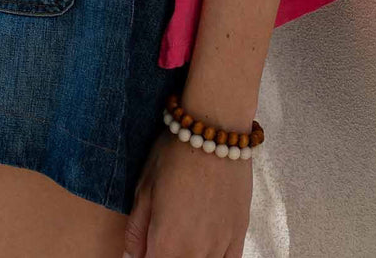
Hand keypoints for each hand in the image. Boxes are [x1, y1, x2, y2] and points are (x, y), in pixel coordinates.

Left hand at [123, 127, 251, 257]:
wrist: (215, 129)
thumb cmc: (174, 153)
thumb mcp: (144, 186)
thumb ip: (136, 230)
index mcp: (166, 243)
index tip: (145, 247)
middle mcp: (195, 252)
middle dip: (165, 255)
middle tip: (162, 236)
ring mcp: (220, 246)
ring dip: (189, 256)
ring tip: (181, 238)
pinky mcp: (239, 235)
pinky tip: (205, 249)